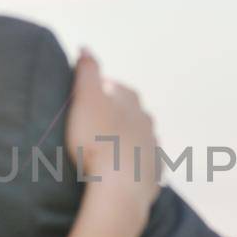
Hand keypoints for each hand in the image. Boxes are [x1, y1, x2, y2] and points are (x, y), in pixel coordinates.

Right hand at [67, 48, 159, 220]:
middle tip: (92, 127)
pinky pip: (143, 164)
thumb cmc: (98, 139)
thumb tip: (86, 47)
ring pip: (140, 138)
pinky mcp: (154, 174)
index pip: (116, 88)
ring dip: (125, 140)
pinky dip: (133, 164)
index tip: (83, 102)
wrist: (119, 188)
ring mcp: (153, 148)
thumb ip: (87, 71)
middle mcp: (148, 121)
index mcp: (131, 101)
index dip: (99, 92)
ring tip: (105, 150)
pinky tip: (120, 172)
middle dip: (115, 116)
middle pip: (130, 113)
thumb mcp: (86, 98)